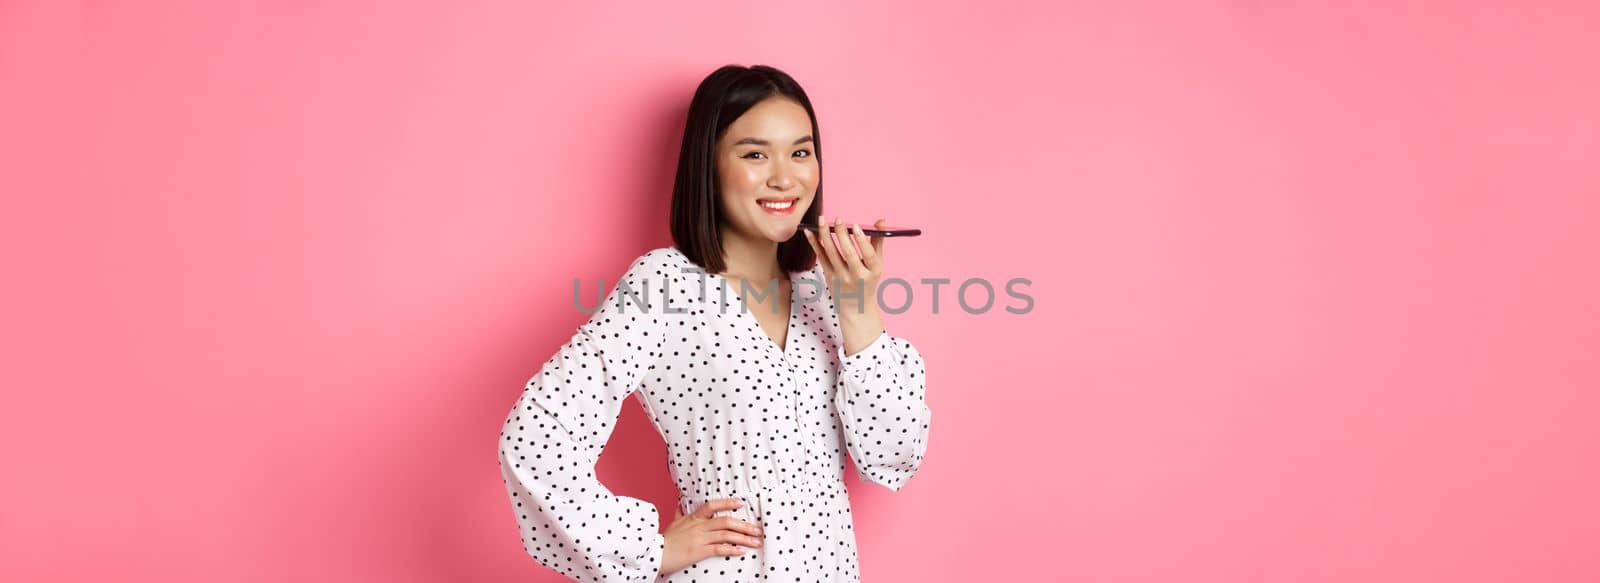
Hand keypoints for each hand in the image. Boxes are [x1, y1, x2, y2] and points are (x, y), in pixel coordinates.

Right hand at [658, 498, 764, 576]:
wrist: (654, 553)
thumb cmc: (664, 540)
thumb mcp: (673, 523)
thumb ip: (680, 513)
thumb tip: (679, 503)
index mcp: (693, 518)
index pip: (712, 505)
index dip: (728, 503)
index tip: (741, 502)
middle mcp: (699, 526)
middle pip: (726, 521)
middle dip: (744, 525)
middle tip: (757, 529)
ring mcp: (699, 538)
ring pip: (726, 535)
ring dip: (744, 538)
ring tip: (756, 542)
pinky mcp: (699, 551)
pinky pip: (719, 549)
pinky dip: (732, 550)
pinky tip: (741, 551)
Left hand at [804, 216, 889, 355]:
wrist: (855, 306)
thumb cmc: (867, 280)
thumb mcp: (877, 264)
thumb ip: (878, 241)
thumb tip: (881, 219)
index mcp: (873, 271)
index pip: (868, 255)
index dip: (861, 240)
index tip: (856, 226)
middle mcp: (857, 276)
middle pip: (848, 254)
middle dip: (842, 235)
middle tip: (838, 219)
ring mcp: (841, 278)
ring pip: (831, 254)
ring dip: (825, 235)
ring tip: (822, 220)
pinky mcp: (828, 277)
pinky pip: (821, 257)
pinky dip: (814, 243)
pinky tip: (809, 231)